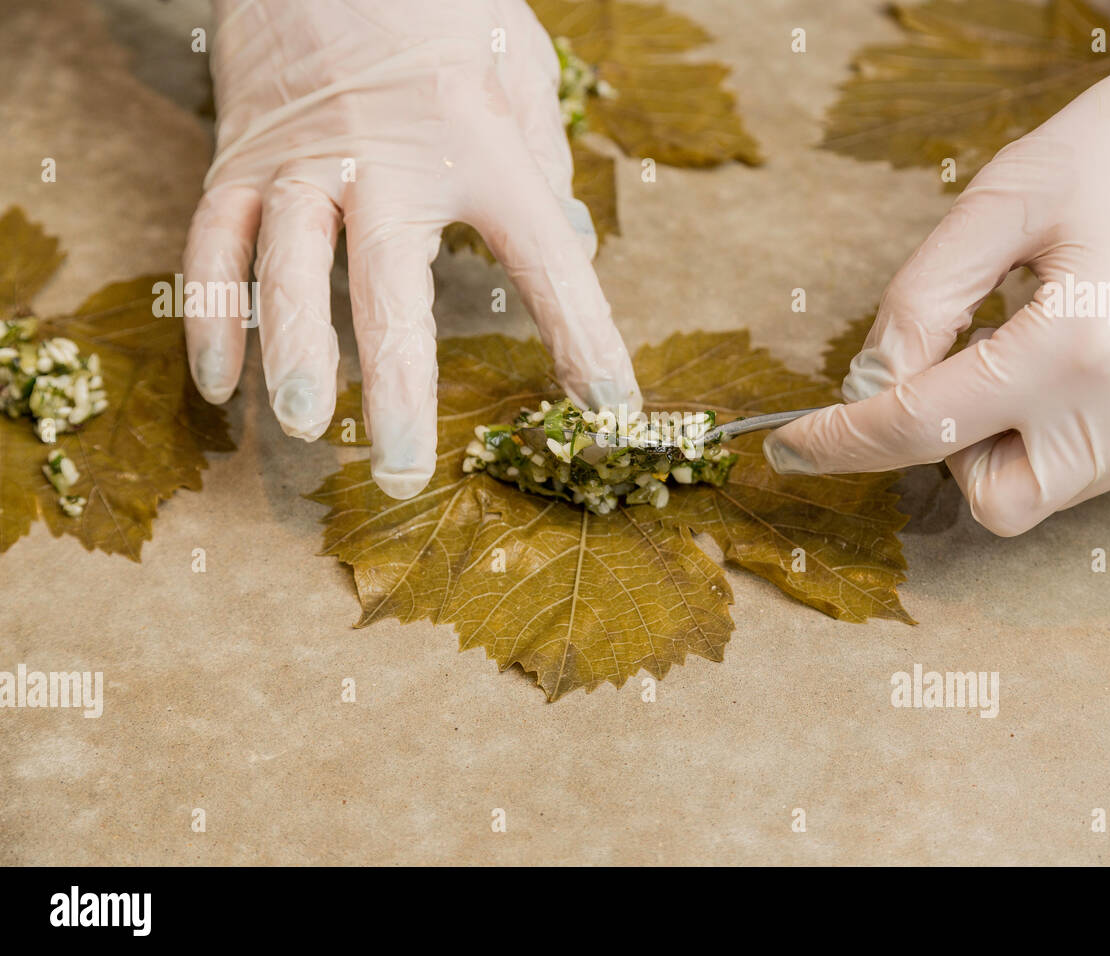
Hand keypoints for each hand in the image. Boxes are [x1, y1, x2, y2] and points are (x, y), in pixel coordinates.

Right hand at [183, 0, 640, 498]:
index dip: (584, 340)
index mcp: (478, 148)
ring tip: (302, 422)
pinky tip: (219, 382)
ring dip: (290, 351)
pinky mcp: (240, 158)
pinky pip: (213, 244)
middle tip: (401, 471)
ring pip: (287, 269)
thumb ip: (543, 162)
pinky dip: (211, 314)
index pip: (547, 261)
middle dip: (397, 390)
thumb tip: (572, 243)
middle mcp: (387, 163)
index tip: (610, 411)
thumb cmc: (441, 7)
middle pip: (389, 291)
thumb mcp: (522, 66)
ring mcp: (304, 162)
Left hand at [765, 0, 1109, 534]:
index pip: (923, 427)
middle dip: (951, 452)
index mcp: (1080, 343)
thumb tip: (872, 384)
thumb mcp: (1002, 200)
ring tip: (1036, 342)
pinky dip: (1074, 426)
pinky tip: (1095, 350)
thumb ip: (920, 300)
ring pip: (1057, 489)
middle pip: (997, 498)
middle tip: (959, 372)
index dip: (842, 442)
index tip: (792, 448)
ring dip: (1013, 439)